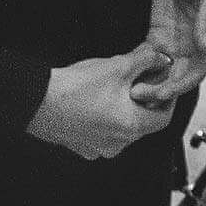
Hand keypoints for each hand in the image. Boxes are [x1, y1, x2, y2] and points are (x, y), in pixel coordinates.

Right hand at [26, 44, 177, 159]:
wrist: (36, 101)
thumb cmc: (76, 87)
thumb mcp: (118, 66)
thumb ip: (146, 61)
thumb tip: (160, 58)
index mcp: (131, 128)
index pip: (164, 119)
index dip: (168, 98)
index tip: (165, 83)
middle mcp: (116, 144)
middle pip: (143, 122)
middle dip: (145, 99)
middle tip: (141, 77)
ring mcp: (96, 147)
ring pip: (122, 125)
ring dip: (125, 106)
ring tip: (117, 83)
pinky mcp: (81, 144)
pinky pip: (103, 130)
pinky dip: (107, 114)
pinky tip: (98, 95)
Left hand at [130, 0, 205, 108]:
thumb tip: (205, 46)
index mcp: (205, 39)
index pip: (195, 73)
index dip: (180, 86)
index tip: (162, 93)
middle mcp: (190, 46)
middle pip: (176, 79)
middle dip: (159, 91)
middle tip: (137, 95)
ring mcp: (174, 42)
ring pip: (162, 73)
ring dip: (149, 83)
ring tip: (129, 90)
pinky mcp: (159, 35)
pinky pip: (149, 57)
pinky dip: (140, 67)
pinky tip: (126, 72)